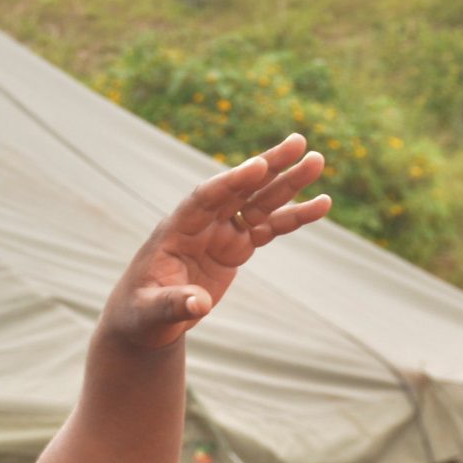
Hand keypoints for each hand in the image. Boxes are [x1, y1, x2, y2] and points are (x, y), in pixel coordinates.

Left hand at [104, 132, 330, 350]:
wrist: (147, 320)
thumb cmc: (140, 314)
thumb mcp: (150, 313)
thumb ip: (172, 304)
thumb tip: (199, 304)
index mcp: (175, 231)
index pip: (204, 199)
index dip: (230, 182)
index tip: (257, 166)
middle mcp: (200, 224)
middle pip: (237, 189)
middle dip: (266, 167)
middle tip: (298, 142)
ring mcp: (220, 233)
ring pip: (257, 202)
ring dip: (287, 183)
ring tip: (317, 161)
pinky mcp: (236, 247)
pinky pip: (269, 227)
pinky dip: (294, 217)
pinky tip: (321, 204)